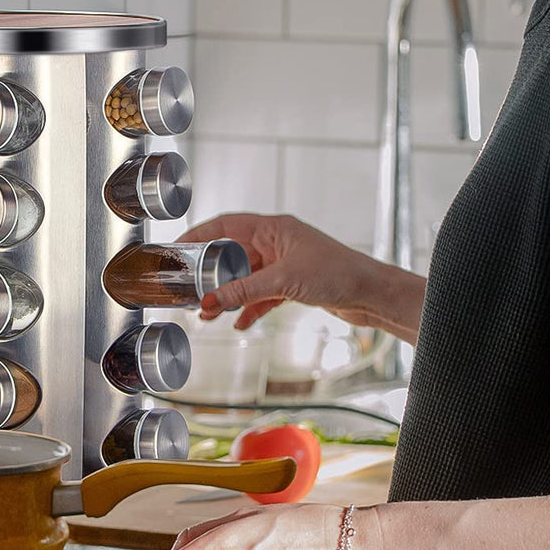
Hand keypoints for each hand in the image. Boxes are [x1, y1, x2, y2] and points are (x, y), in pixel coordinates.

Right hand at [180, 213, 419, 337]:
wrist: (372, 294)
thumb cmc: (338, 274)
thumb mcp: (283, 281)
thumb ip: (244, 291)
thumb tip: (211, 301)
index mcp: (274, 228)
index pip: (226, 224)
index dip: (199, 235)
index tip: (178, 248)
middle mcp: (277, 242)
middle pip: (232, 254)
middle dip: (211, 274)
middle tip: (190, 291)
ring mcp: (285, 264)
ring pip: (246, 278)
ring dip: (228, 296)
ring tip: (209, 315)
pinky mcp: (293, 284)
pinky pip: (262, 295)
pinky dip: (250, 309)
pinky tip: (240, 325)